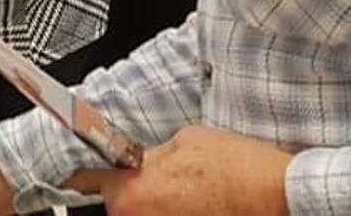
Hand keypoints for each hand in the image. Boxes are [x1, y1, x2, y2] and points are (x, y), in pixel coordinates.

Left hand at [64, 126, 292, 215]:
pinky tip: (196, 205)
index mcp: (130, 191)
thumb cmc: (235, 167)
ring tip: (187, 196)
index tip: (76, 177)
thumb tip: (143, 160)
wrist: (274, 195)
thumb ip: (152, 155)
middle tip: (163, 183)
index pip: (85, 184)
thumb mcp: (184, 141)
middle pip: (117, 206)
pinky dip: (174, 213)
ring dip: (155, 208)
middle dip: (132, 194)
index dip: (83, 177)